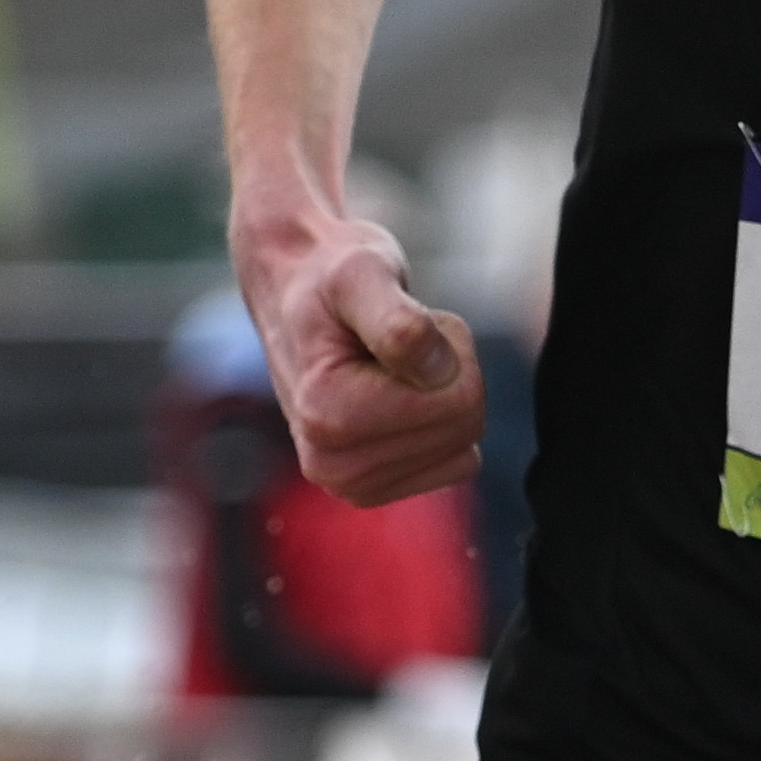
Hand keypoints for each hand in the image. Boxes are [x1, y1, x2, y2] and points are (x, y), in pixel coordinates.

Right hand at [234, 206, 482, 505]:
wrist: (297, 292)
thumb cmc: (330, 276)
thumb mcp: (362, 273)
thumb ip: (398, 321)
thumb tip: (438, 373)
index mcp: (327, 416)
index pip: (459, 401)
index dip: (449, 347)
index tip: (402, 321)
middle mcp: (332, 466)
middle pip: (464, 426)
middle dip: (449, 370)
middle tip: (401, 337)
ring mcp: (351, 484)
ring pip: (463, 444)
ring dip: (443, 393)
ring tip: (393, 362)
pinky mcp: (371, 487)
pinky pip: (455, 462)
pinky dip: (439, 421)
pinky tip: (397, 392)